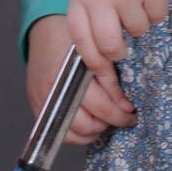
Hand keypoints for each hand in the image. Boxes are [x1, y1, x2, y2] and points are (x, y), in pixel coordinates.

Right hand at [26, 15, 134, 145]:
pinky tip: (91, 123)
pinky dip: (81, 134)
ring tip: (108, 118)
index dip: (119, 110)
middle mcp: (55, 91)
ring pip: (77, 133)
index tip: (131, 110)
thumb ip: (108, 67)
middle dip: (111, 121)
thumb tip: (131, 91)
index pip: (99, 104)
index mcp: (70, 73)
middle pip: (88, 123)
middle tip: (126, 116)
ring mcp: (45, 103)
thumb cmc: (71, 38)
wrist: (44, 35)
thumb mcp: (94, 46)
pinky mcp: (39, 110)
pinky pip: (64, 135)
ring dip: (97, 129)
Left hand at [65, 0, 171, 91]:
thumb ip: (90, 8)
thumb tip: (97, 51)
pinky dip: (158, 8)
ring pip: (138, 32)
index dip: (93, 63)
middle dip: (120, 53)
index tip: (104, 75)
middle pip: (109, 47)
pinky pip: (157, 18)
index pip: (81, 41)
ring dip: (142, 19)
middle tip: (126, 45)